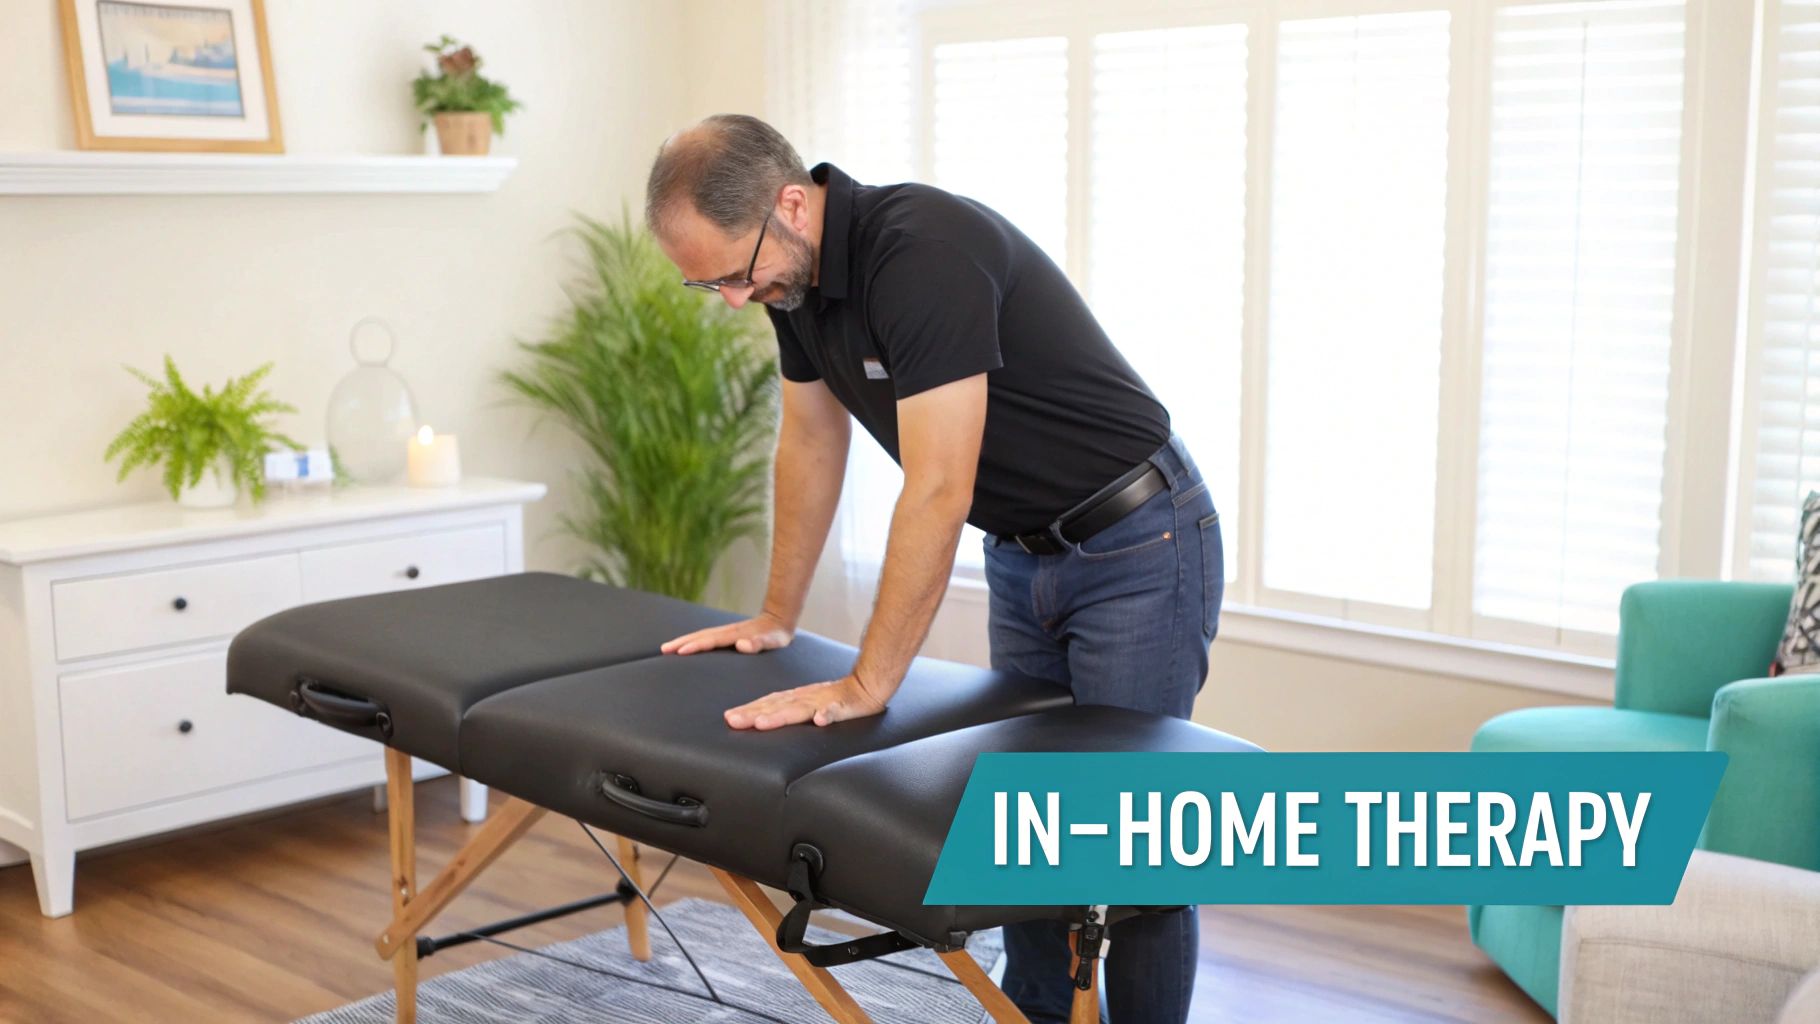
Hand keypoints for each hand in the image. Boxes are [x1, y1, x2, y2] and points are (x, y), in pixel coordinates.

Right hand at [661, 612, 793, 655]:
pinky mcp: (726, 635)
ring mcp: (725, 632)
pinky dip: (692, 641)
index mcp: (734, 635)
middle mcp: (727, 632)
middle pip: (700, 636)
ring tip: (666, 648)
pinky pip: (705, 637)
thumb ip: (758, 643)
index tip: (680, 651)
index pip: (711, 641)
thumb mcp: (772, 641)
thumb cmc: (776, 635)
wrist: (778, 621)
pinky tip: (685, 647)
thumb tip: (742, 645)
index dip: (695, 646)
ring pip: (700, 635)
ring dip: (683, 641)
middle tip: (664, 650)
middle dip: (681, 642)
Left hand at [724, 673, 889, 729]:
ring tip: (764, 723)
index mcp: (795, 698)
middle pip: (776, 707)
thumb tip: (759, 720)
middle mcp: (804, 698)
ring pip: (799, 709)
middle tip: (734, 720)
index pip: (767, 704)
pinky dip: (828, 714)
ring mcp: (823, 702)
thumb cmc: (834, 698)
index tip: (729, 718)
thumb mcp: (806, 703)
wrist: (866, 687)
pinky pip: (836, 711)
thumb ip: (786, 710)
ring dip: (781, 715)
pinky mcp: (843, 707)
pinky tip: (821, 720)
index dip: (748, 711)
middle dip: (754, 714)